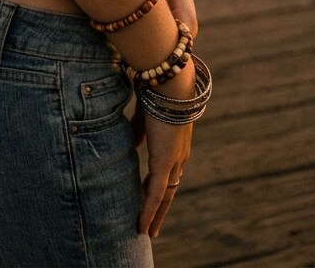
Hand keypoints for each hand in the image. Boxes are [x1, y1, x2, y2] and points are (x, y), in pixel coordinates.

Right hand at [132, 98, 191, 238]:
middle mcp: (179, 154)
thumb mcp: (146, 113)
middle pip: (170, 188)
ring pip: (164, 196)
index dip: (159, 185)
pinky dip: (149, 211)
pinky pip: (155, 194)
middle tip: (152, 225)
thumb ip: (141, 131)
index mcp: (176, 141)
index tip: (148, 195)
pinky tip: (142, 226)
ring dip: (155, 215)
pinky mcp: (164, 162)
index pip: (169, 170)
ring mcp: (174, 159)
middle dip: (160, 207)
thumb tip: (135, 145)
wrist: (168, 81)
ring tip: (147, 232)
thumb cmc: (157, 89)